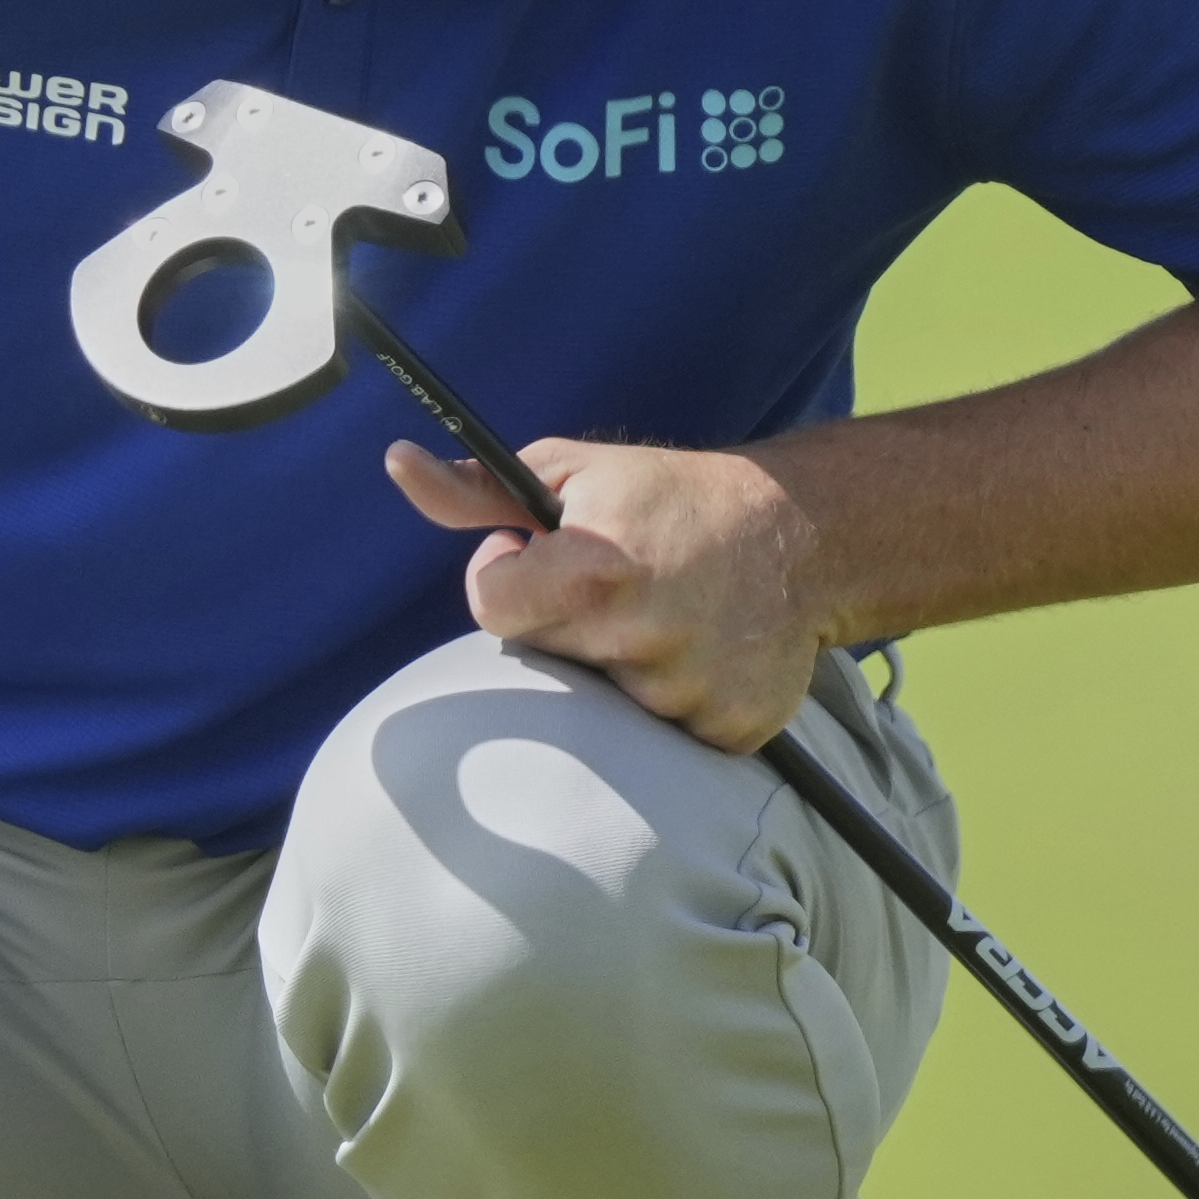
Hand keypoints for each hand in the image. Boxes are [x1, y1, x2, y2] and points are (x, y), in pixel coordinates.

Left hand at [385, 438, 829, 751]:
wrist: (801, 532)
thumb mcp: (571, 471)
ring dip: (621, 665)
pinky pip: (666, 733)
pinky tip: (701, 651)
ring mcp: (685, 692)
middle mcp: (638, 637)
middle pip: (545, 655)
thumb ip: (475, 487)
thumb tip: (396, 464)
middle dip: (567, 621)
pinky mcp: (727, 729)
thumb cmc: (670, 497)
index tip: (545, 556)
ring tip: (666, 613)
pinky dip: (676, 700)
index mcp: (591, 571)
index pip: (490, 606)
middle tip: (619, 583)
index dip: (510, 575)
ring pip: (603, 702)